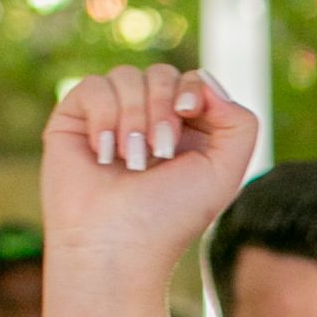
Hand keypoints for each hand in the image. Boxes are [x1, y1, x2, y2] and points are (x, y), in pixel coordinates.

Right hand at [40, 65, 257, 267]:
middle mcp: (150, 121)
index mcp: (189, 132)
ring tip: (132, 161)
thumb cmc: (171, 215)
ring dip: (134, 118)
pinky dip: (103, 117)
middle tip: (159, 151)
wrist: (116, 243)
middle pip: (162, 74)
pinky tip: (104, 153)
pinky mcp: (76, 118)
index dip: (193, 89)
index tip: (188, 112)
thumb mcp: (224, 172)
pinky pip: (93, 86)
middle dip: (163, 106)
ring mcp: (112, 117)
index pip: (194, 81)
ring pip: (127, 76)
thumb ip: (240, 124)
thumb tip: (206, 82)